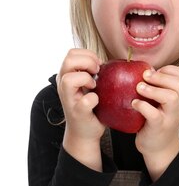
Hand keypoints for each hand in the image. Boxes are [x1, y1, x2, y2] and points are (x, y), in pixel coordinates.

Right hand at [56, 49, 104, 166]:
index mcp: (67, 76)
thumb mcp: (91, 86)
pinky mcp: (77, 112)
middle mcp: (63, 85)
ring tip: (95, 86)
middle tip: (97, 73)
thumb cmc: (91, 107)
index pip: (72, 53)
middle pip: (68, 60)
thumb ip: (94, 73)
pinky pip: (84, 101)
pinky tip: (97, 100)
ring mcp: (68, 99)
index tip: (99, 65)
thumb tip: (108, 62)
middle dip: (87, 62)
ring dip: (86, 79)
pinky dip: (93, 99)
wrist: (85, 132)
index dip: (87, 54)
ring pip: (69, 79)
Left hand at [132, 65, 178, 178]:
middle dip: (160, 77)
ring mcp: (171, 117)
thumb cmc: (159, 119)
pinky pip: (154, 114)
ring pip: (171, 97)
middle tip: (144, 77)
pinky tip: (135, 104)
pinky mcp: (159, 127)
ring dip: (152, 90)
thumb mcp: (165, 101)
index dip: (169, 70)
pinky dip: (143, 106)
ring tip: (139, 89)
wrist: (160, 147)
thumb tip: (144, 68)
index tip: (155, 72)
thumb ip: (160, 86)